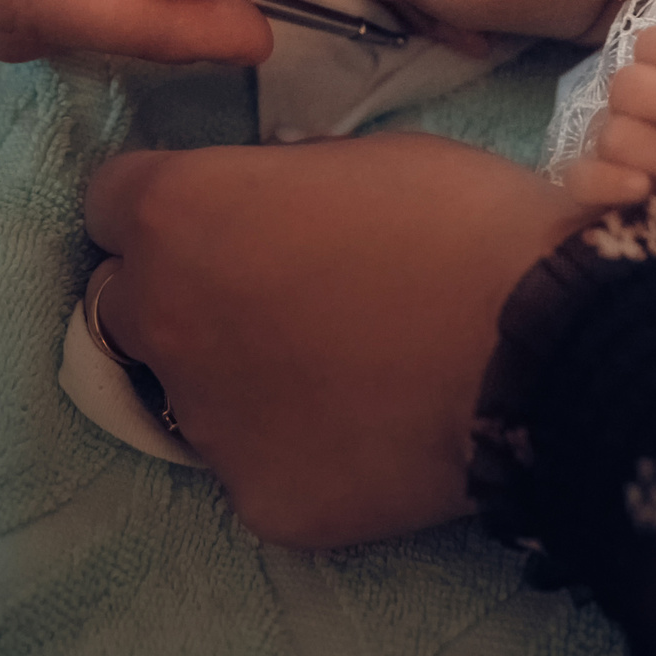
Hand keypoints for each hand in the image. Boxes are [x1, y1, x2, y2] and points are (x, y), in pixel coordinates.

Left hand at [83, 133, 591, 547]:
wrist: (543, 344)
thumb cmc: (459, 216)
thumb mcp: (362, 154)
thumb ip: (282, 183)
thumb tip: (270, 207)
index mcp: (177, 215)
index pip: (113, 202)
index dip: (170, 201)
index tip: (225, 210)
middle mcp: (164, 321)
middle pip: (130, 305)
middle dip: (184, 293)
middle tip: (275, 293)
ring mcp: (205, 424)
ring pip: (191, 395)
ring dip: (239, 377)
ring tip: (340, 370)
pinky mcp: (258, 501)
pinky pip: (258, 466)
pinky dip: (299, 449)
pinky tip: (369, 430)